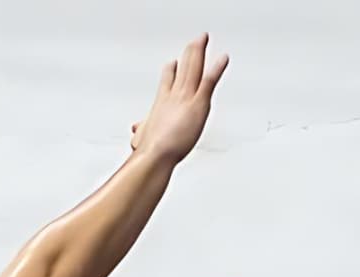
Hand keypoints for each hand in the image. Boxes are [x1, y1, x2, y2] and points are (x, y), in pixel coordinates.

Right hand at [130, 34, 229, 164]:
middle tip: (195, 41)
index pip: (167, 82)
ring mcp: (186, 97)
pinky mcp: (198, 103)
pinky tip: (223, 58)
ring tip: (204, 39)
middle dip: (189, 54)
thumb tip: (136, 131)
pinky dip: (217, 68)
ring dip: (199, 52)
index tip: (172, 63)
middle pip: (183, 69)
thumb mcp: (141, 139)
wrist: (156, 154)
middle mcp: (173, 96)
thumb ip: (141, 132)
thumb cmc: (149, 151)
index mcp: (161, 104)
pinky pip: (209, 81)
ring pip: (194, 69)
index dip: (170, 72)